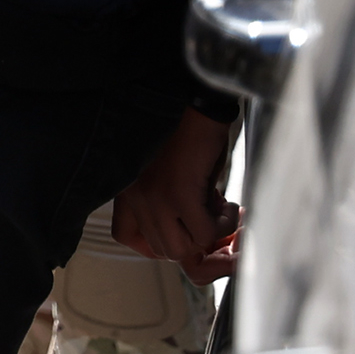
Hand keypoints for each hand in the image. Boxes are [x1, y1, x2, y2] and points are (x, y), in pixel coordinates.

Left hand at [111, 107, 241, 283]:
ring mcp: (153, 195)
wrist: (198, 104)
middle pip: (159, 248)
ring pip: (180, 249)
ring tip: (220, 212)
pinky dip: (223, 226)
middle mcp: (134, 194)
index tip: (182, 233)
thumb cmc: (189, 134)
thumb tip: (197, 238)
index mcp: (128, 187)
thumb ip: (171, 206)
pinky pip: (203, 233)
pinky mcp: (178, 193)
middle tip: (212, 220)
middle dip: (192, 242)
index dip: (155, 243)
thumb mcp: (170, 175)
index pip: (125, 235)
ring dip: (207, 237)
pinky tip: (229, 206)